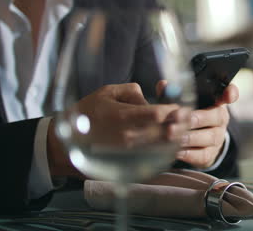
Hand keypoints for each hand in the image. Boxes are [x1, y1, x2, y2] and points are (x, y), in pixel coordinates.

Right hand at [47, 83, 186, 176]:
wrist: (68, 144)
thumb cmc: (87, 114)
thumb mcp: (106, 92)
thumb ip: (132, 91)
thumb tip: (150, 98)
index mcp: (122, 117)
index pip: (156, 114)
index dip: (172, 109)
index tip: (178, 106)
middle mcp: (128, 136)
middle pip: (165, 132)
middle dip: (178, 123)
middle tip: (185, 117)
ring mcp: (130, 152)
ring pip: (163, 146)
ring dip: (174, 137)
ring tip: (179, 128)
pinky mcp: (130, 162)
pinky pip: (155, 157)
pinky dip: (165, 149)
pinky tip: (168, 142)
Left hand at [176, 84, 238, 168]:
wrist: (196, 143)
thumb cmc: (189, 117)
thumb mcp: (184, 104)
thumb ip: (175, 94)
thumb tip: (163, 85)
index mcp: (216, 103)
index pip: (228, 95)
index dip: (230, 94)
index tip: (227, 95)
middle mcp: (220, 120)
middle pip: (217, 116)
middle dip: (198, 117)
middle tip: (179, 116)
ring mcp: (217, 138)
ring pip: (210, 137)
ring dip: (190, 136)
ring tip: (172, 135)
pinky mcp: (210, 154)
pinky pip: (202, 155)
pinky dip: (189, 153)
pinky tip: (176, 151)